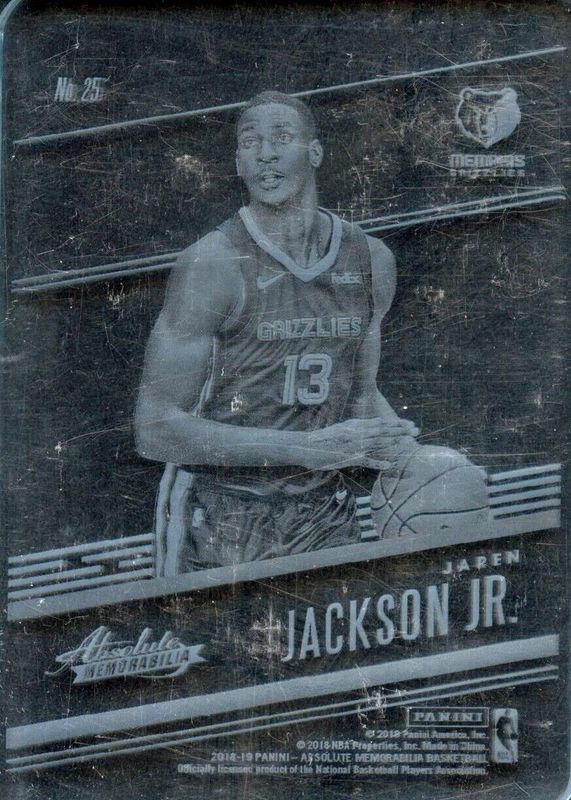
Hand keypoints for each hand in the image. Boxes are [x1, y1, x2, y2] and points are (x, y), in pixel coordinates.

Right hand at [305, 417, 419, 470]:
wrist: (306, 445)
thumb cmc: (323, 439)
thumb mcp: (341, 429)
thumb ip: (356, 428)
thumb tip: (371, 427)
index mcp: (355, 425)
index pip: (380, 422)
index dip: (396, 423)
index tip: (409, 423)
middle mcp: (356, 433)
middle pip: (383, 430)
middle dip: (400, 430)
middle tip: (416, 430)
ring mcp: (353, 445)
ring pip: (378, 442)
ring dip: (394, 442)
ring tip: (409, 442)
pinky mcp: (348, 457)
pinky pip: (367, 460)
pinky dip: (379, 461)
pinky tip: (390, 464)